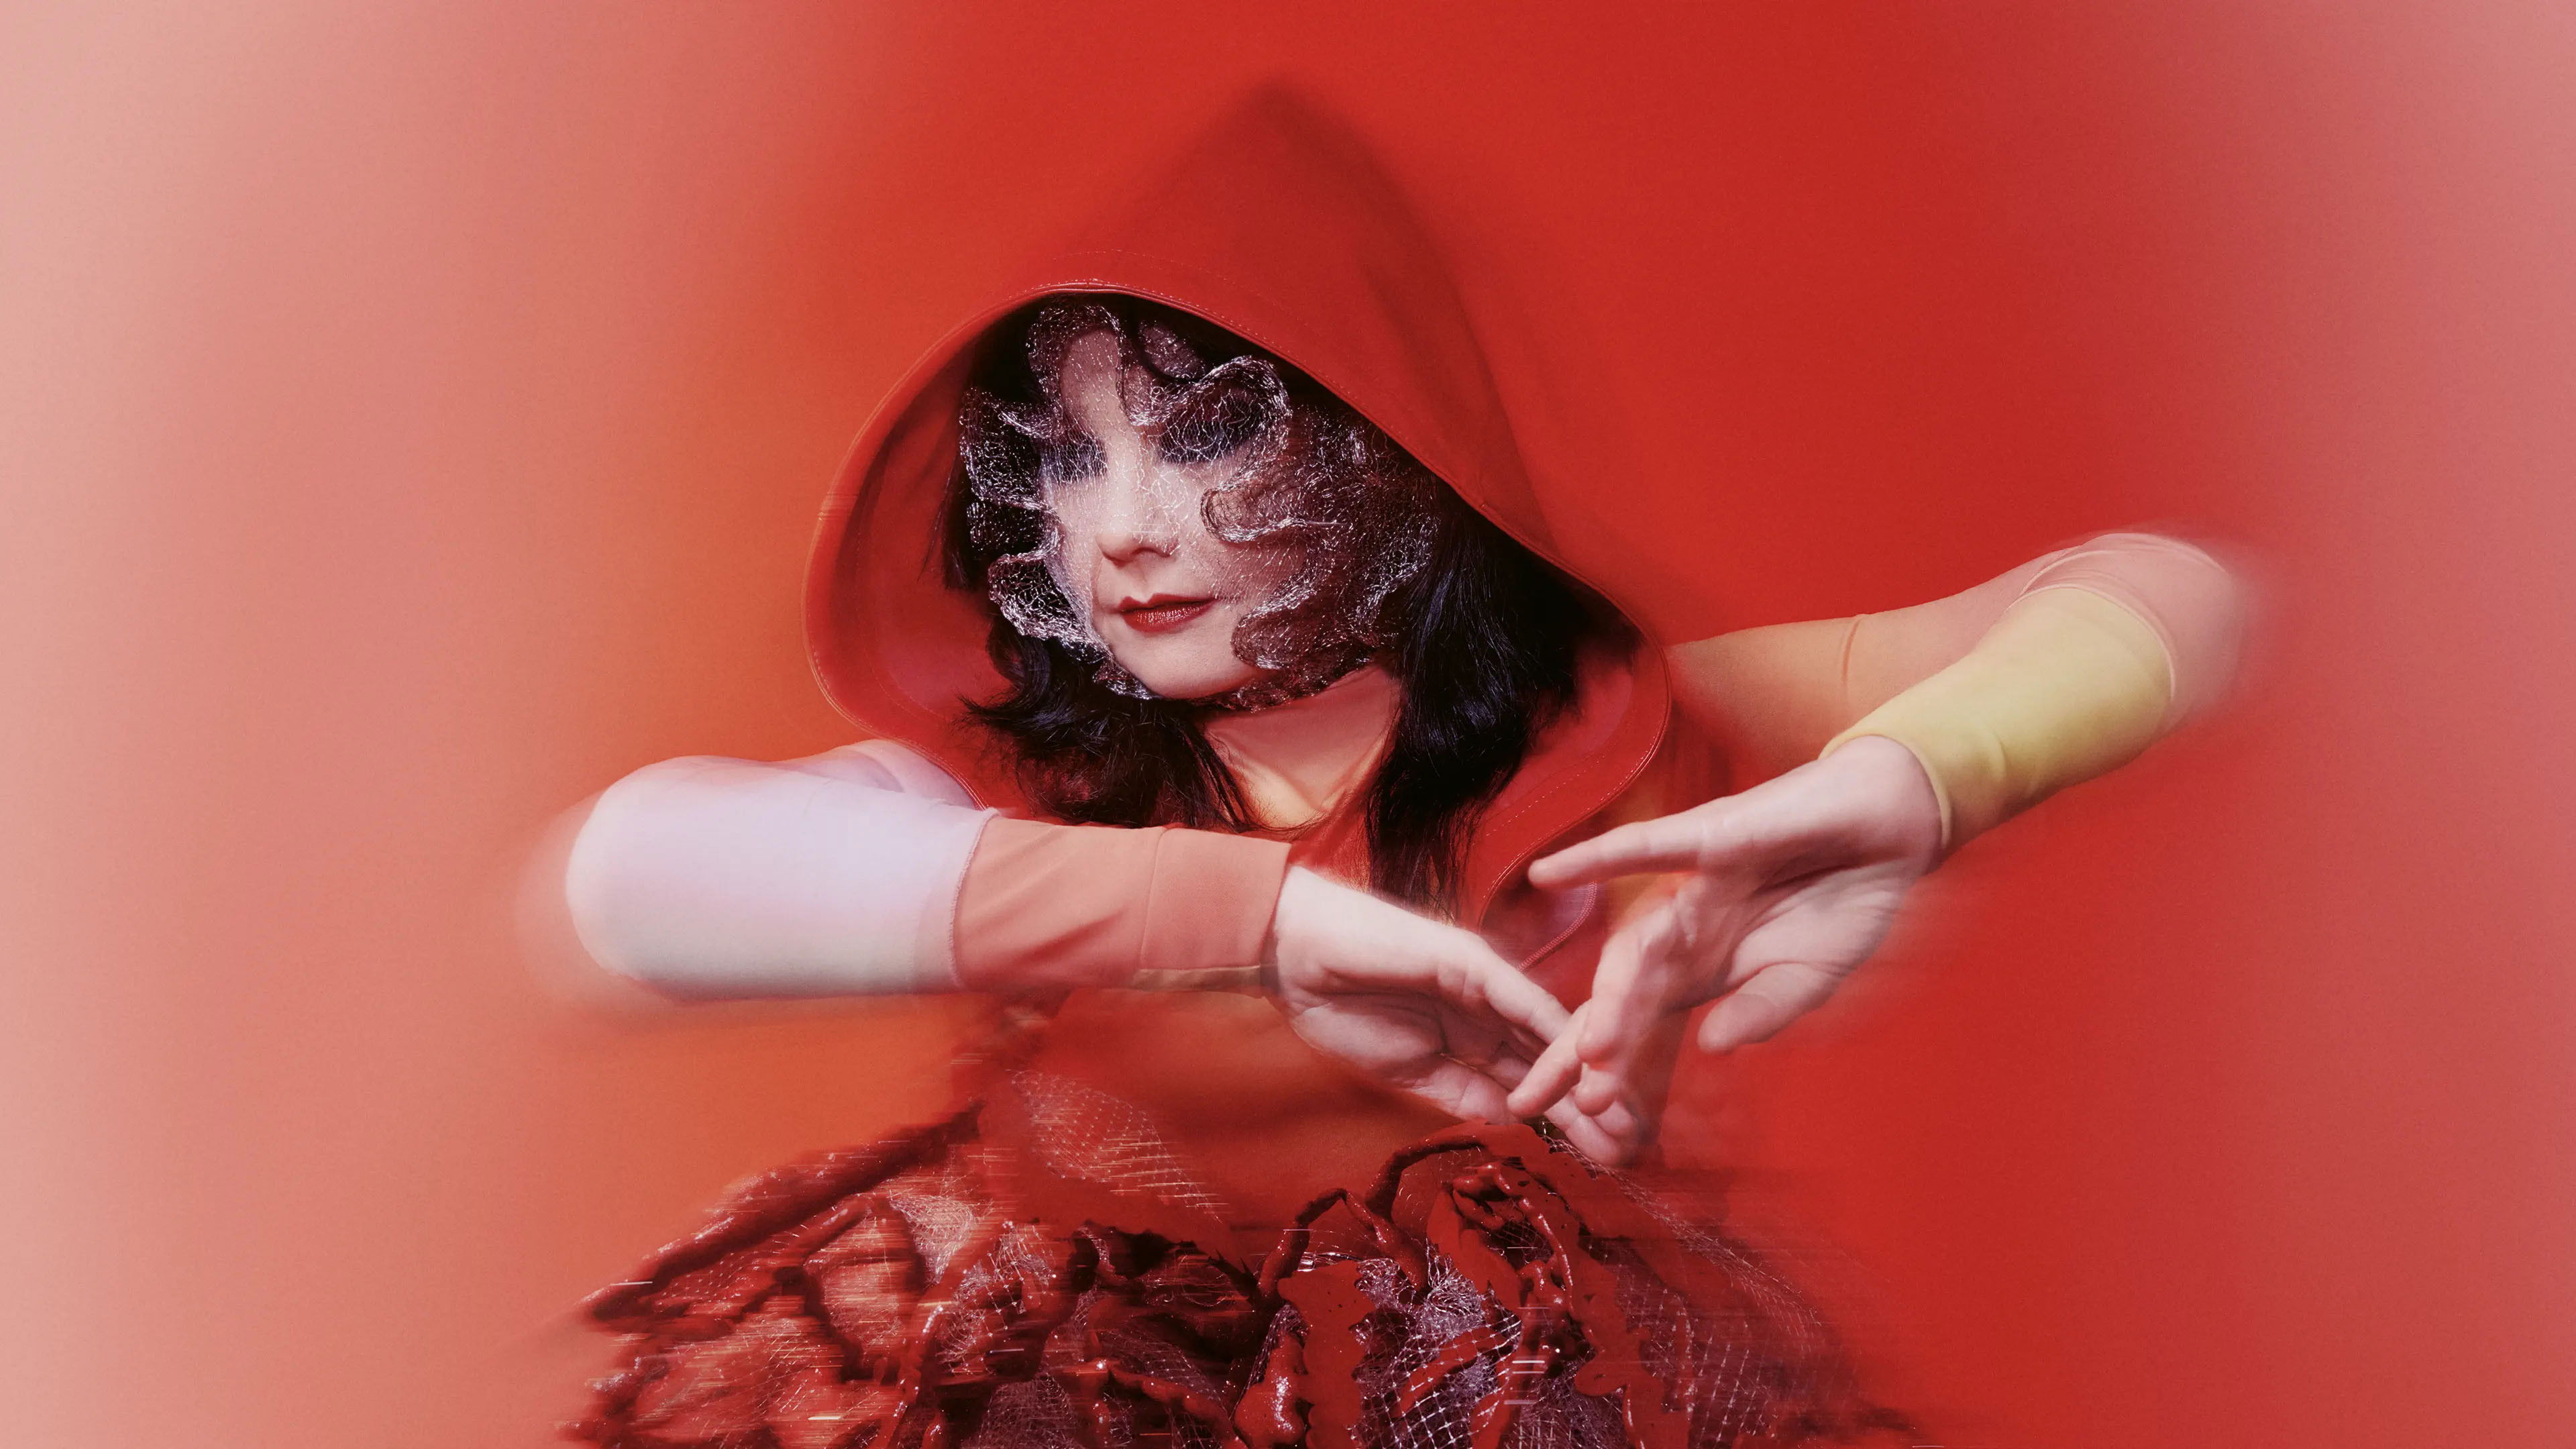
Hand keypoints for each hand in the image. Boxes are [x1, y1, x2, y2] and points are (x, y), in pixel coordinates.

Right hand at [1266, 867, 1630, 1158]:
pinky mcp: (1471, 959)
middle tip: (1636, 1148)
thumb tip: (1514, 1120)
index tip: (1604, 1159)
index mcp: (1474, 1033)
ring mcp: (1486, 979)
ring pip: (1550, 1031)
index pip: (1534, 1080)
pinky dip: (1550, 1032)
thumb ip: (1461, 1092)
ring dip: (1588, 1073)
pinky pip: (1520, 999)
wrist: (1292, 954)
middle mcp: (1492, 1005)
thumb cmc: (1338, 1006)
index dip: (1570, 1117)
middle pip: (1556, 1059)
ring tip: (1621, 1117)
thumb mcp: (1408, 1070)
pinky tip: (1581, 1063)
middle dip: (1596, 1103)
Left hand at [1505, 735, 1943, 1125]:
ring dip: (1611, 996)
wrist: (1890, 829)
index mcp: (1696, 968)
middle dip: (1588, 1053)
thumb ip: (1762, 1010)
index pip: (1632, 1027)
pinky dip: (1596, 855)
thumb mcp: (1807, 977)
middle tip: (1567, 1105)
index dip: (1601, 1073)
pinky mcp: (1711, 837)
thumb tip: (1716, 1046)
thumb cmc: (1844, 902)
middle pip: (1615, 996)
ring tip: (1590, 1052)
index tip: (1573, 1125)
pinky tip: (1548, 871)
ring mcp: (1689, 887)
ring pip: (1634, 947)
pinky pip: (1647, 847)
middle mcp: (1678, 931)